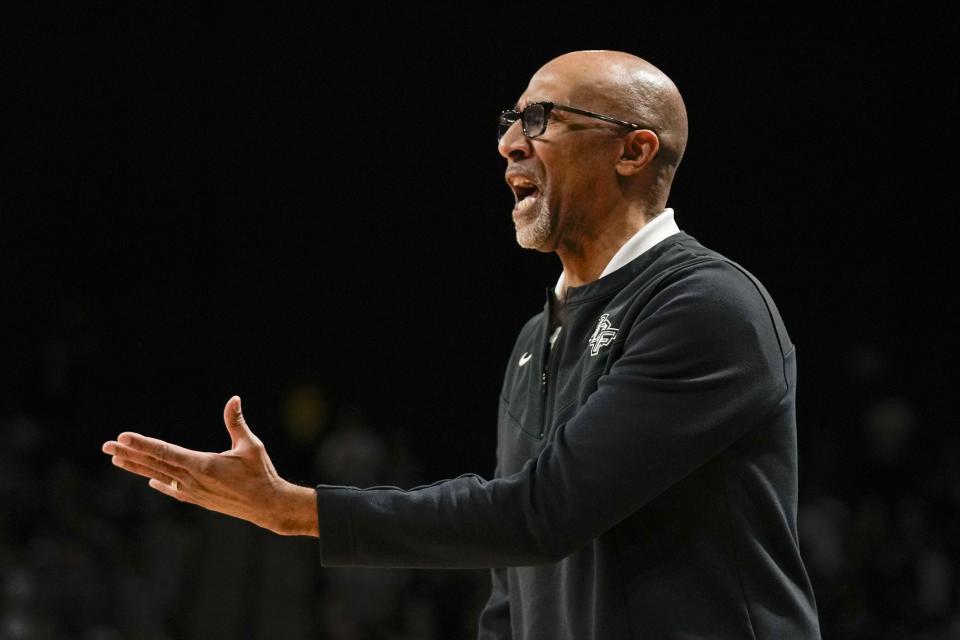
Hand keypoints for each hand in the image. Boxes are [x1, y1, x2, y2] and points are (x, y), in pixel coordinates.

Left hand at [102, 396, 318, 536]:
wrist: (268, 506)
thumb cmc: (261, 473)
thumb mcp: (250, 445)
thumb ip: (236, 422)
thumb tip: (234, 398)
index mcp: (203, 464)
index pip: (165, 451)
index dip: (142, 443)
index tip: (123, 437)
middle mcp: (192, 480)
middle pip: (154, 464)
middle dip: (129, 454)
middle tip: (107, 446)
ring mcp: (193, 491)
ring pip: (158, 476)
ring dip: (137, 467)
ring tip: (116, 460)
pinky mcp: (198, 499)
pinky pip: (172, 489)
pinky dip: (158, 483)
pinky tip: (148, 480)